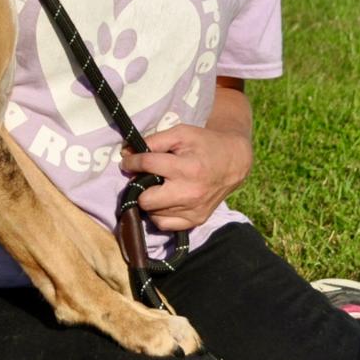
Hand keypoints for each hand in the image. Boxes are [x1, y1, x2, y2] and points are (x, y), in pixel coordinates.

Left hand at [118, 124, 252, 231]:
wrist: (233, 162)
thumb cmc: (204, 144)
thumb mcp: (180, 134)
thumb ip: (153, 141)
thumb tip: (126, 152)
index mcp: (186, 168)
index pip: (147, 166)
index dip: (131, 162)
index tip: (127, 162)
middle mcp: (189, 193)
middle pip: (145, 200)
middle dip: (140, 187)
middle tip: (145, 178)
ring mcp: (193, 210)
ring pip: (152, 213)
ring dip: (150, 200)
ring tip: (158, 187)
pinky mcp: (196, 221)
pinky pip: (164, 225)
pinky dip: (159, 214)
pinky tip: (164, 201)